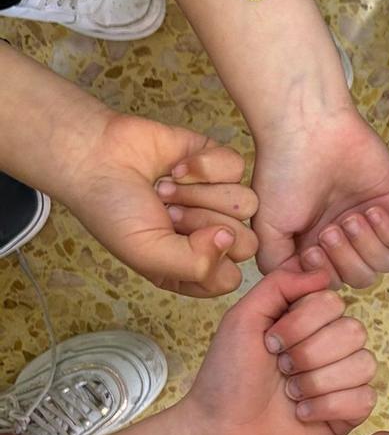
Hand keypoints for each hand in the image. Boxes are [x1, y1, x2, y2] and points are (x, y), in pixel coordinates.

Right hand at [57, 110, 256, 296]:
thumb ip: (195, 265)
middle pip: (245, 241)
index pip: (230, 277)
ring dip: (198, 194)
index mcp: (191, 267)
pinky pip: (236, 167)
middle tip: (167, 213)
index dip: (208, 260)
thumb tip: (230, 238)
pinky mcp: (217, 165)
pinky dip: (202, 166)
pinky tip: (175, 168)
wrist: (95, 157)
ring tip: (165, 190)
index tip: (174, 242)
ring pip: (246, 203)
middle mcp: (209, 235)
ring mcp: (217, 199)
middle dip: (201, 223)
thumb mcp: (148, 254)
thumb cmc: (115, 211)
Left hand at [177, 267, 376, 434]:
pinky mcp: (348, 414)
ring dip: (317, 383)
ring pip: (363, 364)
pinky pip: (364, 398)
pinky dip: (327, 407)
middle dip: (309, 354)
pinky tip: (302, 415)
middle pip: (353, 331)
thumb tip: (320, 272)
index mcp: (307, 321)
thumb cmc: (226, 379)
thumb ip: (278, 285)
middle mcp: (329, 347)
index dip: (302, 323)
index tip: (270, 343)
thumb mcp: (242, 319)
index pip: (334, 302)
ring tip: (290, 395)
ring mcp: (342, 380)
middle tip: (280, 370)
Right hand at [252, 107, 388, 288]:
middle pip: (361, 279)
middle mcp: (343, 239)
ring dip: (367, 247)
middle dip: (346, 261)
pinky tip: (369, 210)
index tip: (310, 252)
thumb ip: (278, 265)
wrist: (307, 129)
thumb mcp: (267, 225)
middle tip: (330, 230)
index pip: (331, 285)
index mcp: (314, 248)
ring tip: (350, 219)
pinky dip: (388, 232)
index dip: (325, 277)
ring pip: (384, 264)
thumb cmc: (282, 172)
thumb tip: (298, 286)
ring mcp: (369, 223)